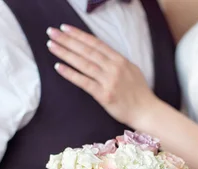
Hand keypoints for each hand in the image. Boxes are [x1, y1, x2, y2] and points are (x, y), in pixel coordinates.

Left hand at [46, 25, 160, 126]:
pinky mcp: (104, 95)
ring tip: (51, 46)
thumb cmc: (139, 93)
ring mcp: (109, 81)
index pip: (95, 43)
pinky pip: (84, 82)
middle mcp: (114, 68)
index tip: (65, 28)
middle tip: (52, 33)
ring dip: (66, 54)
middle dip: (68, 40)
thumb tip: (101, 54)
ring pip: (83, 64)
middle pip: (87, 50)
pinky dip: (71, 74)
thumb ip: (116, 61)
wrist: (146, 111)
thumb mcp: (131, 70)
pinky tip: (59, 67)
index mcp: (120, 60)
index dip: (79, 35)